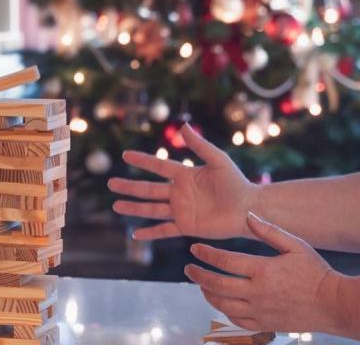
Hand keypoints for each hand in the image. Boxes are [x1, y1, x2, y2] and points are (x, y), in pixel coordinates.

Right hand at [107, 123, 258, 239]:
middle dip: (129, 187)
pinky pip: (164, 230)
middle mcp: (179, 193)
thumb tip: (183, 126)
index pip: (158, 167)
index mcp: (185, 175)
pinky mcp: (186, 226)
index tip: (125, 156)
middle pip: (148, 189)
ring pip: (151, 209)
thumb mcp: (218, 160)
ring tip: (116, 206)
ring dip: (133, 208)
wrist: (248, 209)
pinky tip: (136, 234)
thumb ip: (200, 145)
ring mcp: (181, 210)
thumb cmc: (236, 183)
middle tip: (110, 184)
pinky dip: (150, 233)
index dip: (142, 161)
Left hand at [185, 212, 343, 332]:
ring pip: (223, 305)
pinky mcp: (265, 324)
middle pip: (217, 285)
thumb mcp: (296, 245)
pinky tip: (220, 302)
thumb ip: (269, 231)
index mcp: (263, 270)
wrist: (334, 304)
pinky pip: (237, 320)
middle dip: (198, 275)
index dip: (206, 254)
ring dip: (207, 294)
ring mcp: (260, 311)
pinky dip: (223, 311)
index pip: (224, 261)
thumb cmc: (316, 272)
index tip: (194, 248)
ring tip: (201, 284)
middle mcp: (257, 292)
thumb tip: (248, 215)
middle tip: (189, 268)